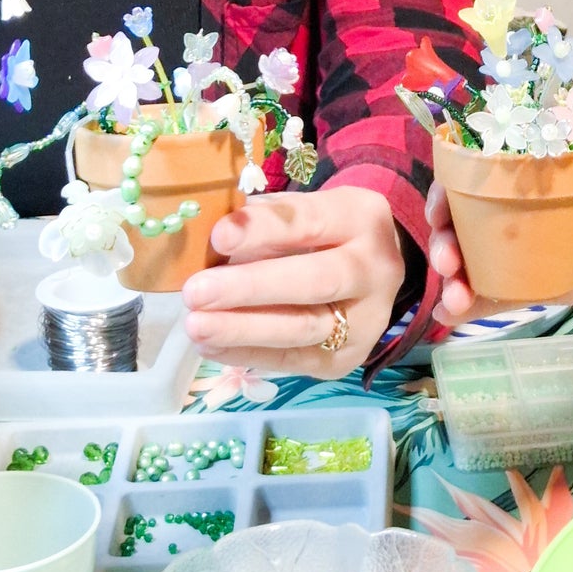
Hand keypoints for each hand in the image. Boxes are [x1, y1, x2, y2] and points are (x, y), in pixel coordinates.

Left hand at [181, 185, 405, 378]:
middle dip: (252, 288)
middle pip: (316, 281)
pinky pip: (294, 360)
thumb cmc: (321, 233)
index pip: (311, 222)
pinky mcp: (347, 359)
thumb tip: (215, 240)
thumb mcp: (301, 210)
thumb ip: (265, 221)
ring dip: (244, 329)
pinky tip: (212, 346)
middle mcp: (375, 268)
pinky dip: (248, 354)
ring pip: (304, 328)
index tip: (219, 236)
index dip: (264, 230)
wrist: (370, 271)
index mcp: (361, 217)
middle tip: (197, 291)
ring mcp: (367, 320)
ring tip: (196, 325)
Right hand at [428, 117, 572, 323]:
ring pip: (480, 253)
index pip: (483, 158)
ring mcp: (536, 236)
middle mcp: (528, 192)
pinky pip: (506, 288)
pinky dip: (477, 302)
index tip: (442, 206)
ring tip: (453, 301)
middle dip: (446, 236)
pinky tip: (452, 318)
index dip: (452, 179)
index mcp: (544, 151)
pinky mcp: (549, 274)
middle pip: (469, 211)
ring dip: (456, 275)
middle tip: (448, 262)